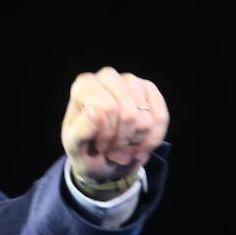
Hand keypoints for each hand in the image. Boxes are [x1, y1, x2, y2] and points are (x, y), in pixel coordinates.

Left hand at [60, 67, 169, 186]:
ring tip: (122, 145)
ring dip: (136, 141)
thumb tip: (96, 113)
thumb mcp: (74, 146)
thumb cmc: (84, 149)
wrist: (101, 157)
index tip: (99, 146)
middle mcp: (107, 77)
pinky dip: (153, 139)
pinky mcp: (149, 89)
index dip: (107, 134)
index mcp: (84, 85)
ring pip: (146, 120)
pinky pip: (161, 119)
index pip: (108, 109)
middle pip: (129, 115)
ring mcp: (131, 81)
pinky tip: (140, 146)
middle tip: (111, 148)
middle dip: (123, 140)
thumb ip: (81, 131)